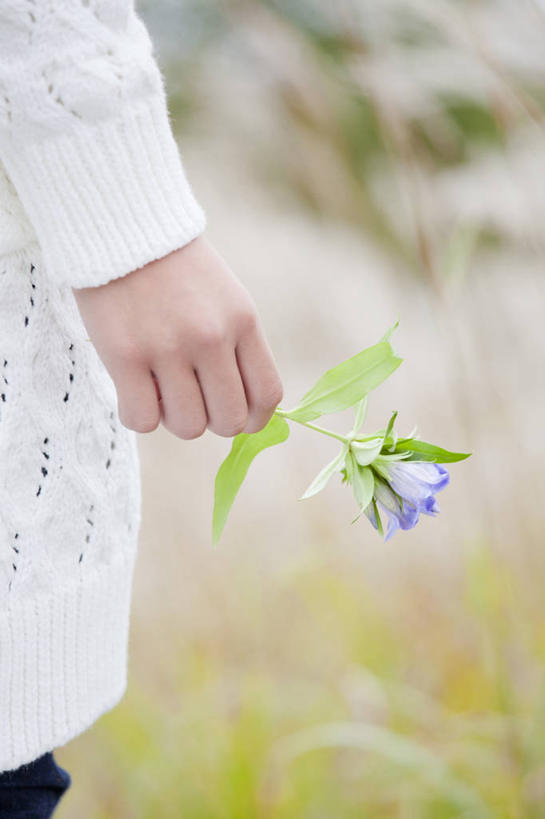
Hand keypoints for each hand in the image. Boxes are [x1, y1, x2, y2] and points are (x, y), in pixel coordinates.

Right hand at [71, 235, 282, 438]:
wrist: (123, 229)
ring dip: (174, 418)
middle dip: (212, 420)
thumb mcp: (227, 300)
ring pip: (187, 426)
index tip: (237, 415)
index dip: (254, 418)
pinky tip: (133, 392)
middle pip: (229, 420)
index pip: (267, 395)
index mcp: (242, 322)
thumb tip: (245, 411)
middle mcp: (211, 338)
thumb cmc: (178, 272)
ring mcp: (168, 348)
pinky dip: (138, 415)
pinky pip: (142, 420)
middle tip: (192, 399)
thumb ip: (239, 349)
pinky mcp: (125, 356)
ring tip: (160, 389)